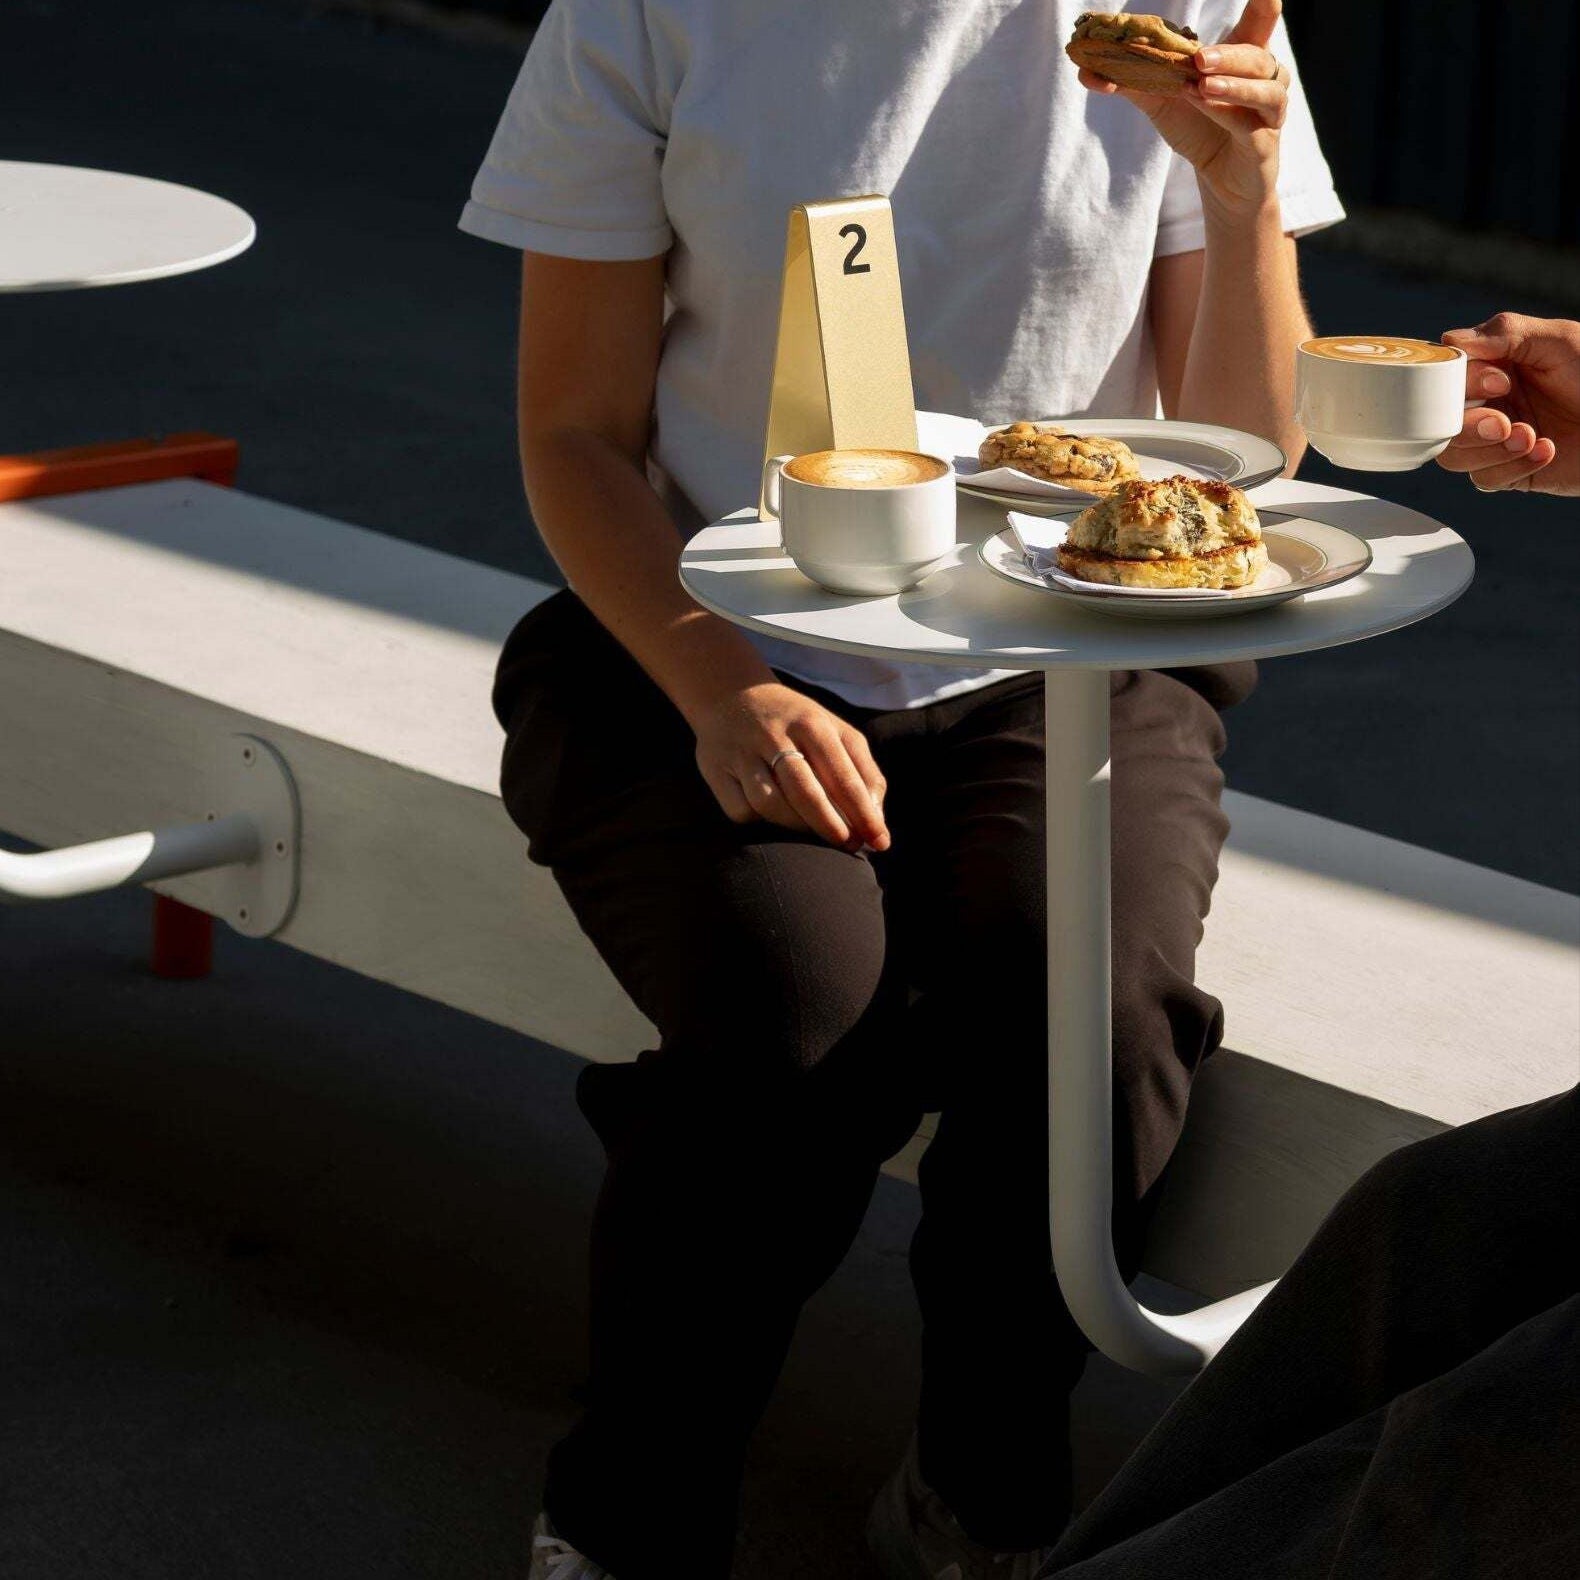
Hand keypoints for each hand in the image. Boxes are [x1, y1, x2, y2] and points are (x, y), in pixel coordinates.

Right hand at [691, 681, 889, 852]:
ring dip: (797, 827)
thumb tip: (876, 819)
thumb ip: (862, 771)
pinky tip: (775, 815)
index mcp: (811, 723)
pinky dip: (760, 820)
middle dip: (831, 826)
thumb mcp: (834, 731)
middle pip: (805, 793)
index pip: (842, 776)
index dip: (863, 814)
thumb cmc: (795, 723)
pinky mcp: (715, 769)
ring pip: (770, 805)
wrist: (731, 695)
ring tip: (813, 831)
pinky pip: (741, 810)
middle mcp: (774, 734)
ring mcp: (741, 752)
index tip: (879, 841)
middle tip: (848, 844)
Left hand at [1078, 0, 1289, 219]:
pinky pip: (1251, 124)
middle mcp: (1265, 80)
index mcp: (1245, 61)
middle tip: (1199, 56)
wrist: (1219, 181)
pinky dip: (1228, 113)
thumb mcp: (1164, 101)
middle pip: (1256, 56)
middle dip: (1229, 55)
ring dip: (1233, 84)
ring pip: (1263, 88)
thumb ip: (1132, 82)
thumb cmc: (1198, 130)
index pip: (1260, 25)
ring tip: (1202, 83)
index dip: (1264, 8)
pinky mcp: (1264, 144)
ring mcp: (1268, 111)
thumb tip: (1085, 72)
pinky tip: (1207, 105)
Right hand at [1436, 313, 1579, 495]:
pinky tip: (1545, 451)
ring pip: (1454, 455)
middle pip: (1440, 423)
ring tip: (1530, 438)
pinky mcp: (1508, 472)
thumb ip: (1505, 332)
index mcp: (1494, 368)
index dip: (1461, 385)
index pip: (1446, 378)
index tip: (1498, 382)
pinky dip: (1513, 467)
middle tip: (1505, 423)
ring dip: (1490, 450)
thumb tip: (1451, 339)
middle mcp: (1489, 404)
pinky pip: (1484, 479)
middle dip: (1470, 426)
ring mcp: (1496, 440)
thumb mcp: (1559, 340)